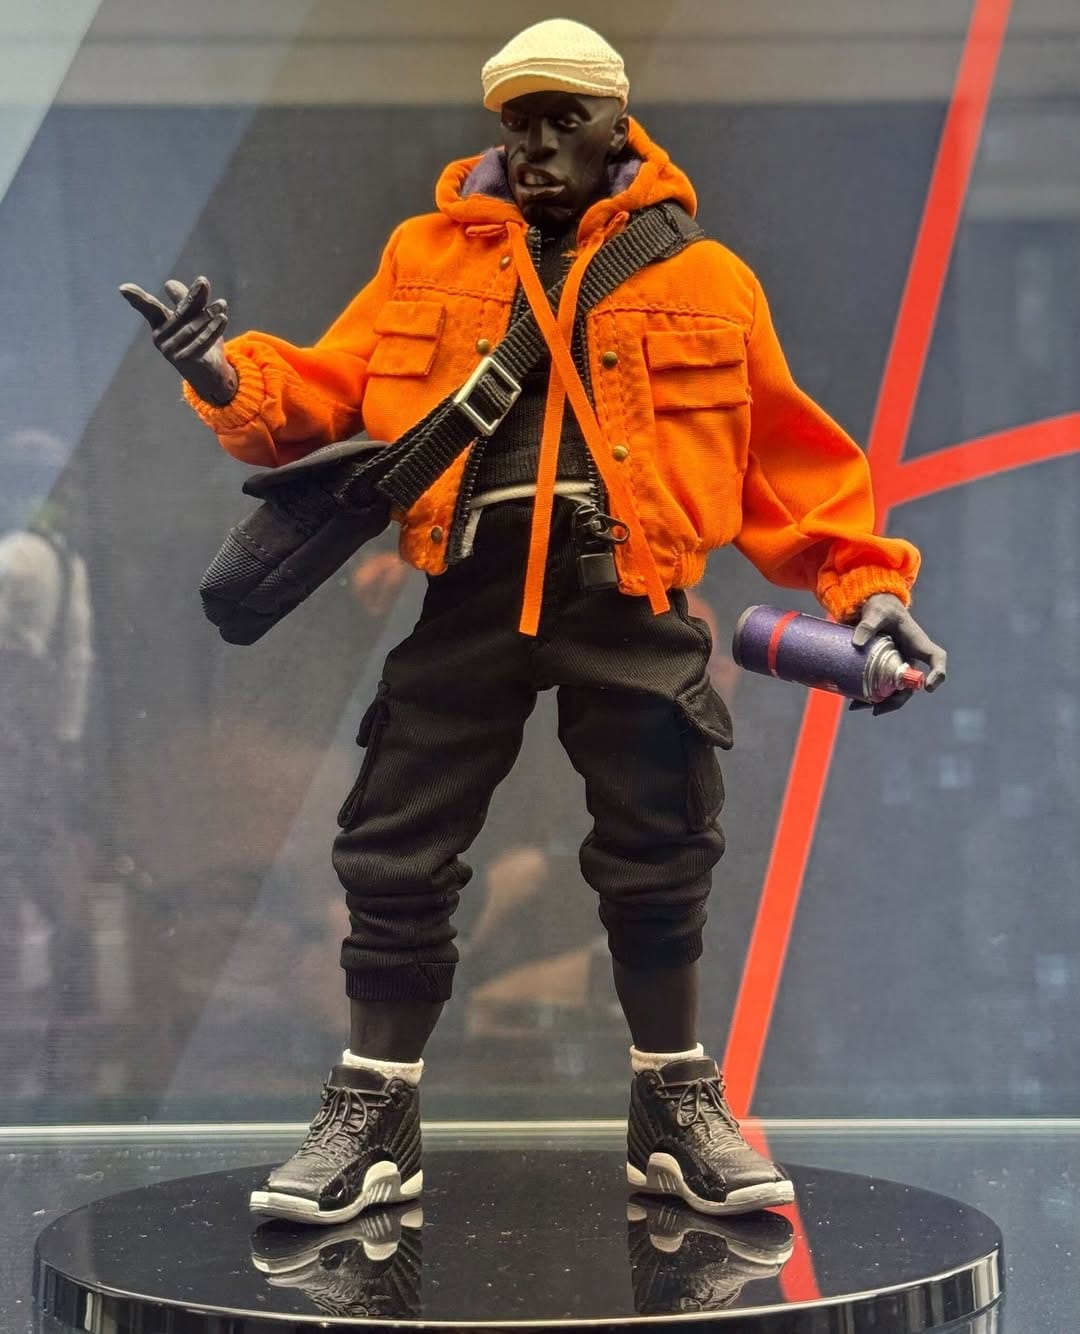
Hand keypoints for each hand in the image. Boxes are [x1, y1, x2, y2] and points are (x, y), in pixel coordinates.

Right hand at [119, 275, 237, 405]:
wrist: (212, 375)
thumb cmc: (201, 343)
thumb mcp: (194, 319)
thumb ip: (186, 301)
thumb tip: (168, 283)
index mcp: (159, 325)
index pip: (149, 308)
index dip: (137, 298)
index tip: (123, 288)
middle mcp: (160, 338)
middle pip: (179, 313)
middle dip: (193, 297)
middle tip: (203, 281)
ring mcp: (170, 351)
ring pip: (192, 326)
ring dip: (209, 314)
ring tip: (221, 303)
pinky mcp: (183, 360)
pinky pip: (201, 341)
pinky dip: (213, 329)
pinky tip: (222, 318)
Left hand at [849, 592, 946, 715]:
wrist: (873, 608)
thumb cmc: (881, 608)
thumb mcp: (876, 612)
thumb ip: (868, 624)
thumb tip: (857, 643)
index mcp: (917, 642)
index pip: (936, 658)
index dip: (937, 673)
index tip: (928, 686)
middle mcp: (910, 657)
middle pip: (911, 685)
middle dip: (896, 700)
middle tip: (877, 709)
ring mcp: (897, 665)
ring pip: (895, 690)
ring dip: (880, 702)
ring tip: (857, 707)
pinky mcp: (883, 668)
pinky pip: (881, 686)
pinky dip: (869, 695)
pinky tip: (853, 701)